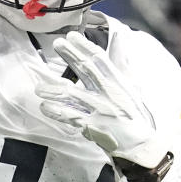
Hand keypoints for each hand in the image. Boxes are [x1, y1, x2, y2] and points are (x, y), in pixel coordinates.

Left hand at [35, 30, 169, 168]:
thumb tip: (118, 38)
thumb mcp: (131, 87)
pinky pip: (70, 116)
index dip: (85, 46)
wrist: (140, 145)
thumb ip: (120, 64)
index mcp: (118, 83)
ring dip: (54, 89)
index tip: (72, 36)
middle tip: (58, 44)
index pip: (100, 59)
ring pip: (73, 95)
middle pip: (86, 70)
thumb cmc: (134, 115)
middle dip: (71, 55)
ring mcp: (100, 110)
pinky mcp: (93, 125)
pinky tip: (45, 107)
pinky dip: (56, 111)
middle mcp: (108, 94)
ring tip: (39, 87)